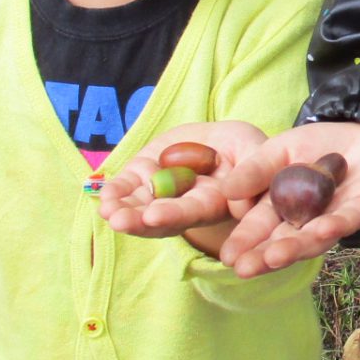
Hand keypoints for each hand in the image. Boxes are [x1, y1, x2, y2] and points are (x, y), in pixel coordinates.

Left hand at [99, 121, 270, 239]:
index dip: (174, 214)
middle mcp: (184, 203)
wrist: (223, 138)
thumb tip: (246, 203)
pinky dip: (115, 191)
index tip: (155, 215)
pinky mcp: (145, 173)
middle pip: (161, 218)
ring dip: (122, 211)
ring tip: (108, 212)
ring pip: (140, 207)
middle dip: (139, 220)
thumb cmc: (246, 149)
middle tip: (120, 221)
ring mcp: (162, 190)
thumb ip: (253, 174)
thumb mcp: (254, 152)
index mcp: (213, 201)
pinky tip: (105, 196)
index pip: (192, 212)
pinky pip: (128, 187)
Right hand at [215, 122, 359, 275]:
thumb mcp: (278, 150)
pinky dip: (337, 224)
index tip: (228, 257)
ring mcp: (337, 217)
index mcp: (284, 210)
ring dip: (296, 247)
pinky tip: (322, 229)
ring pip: (316, 237)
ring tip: (275, 256)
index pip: (261, 229)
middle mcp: (309, 221)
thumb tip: (226, 190)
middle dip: (264, 256)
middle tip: (243, 269)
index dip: (245, 243)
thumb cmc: (318, 144)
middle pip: (285, 242)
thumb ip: (255, 170)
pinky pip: (351, 218)